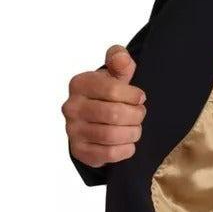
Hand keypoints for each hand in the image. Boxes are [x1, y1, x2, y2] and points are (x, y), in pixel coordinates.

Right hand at [62, 45, 145, 167]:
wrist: (94, 122)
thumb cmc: (109, 95)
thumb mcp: (115, 75)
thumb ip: (120, 61)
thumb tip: (121, 58)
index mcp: (80, 84)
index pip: (113, 89)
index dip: (133, 96)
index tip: (140, 98)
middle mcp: (71, 107)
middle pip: (115, 114)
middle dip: (136, 116)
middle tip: (140, 115)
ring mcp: (73, 130)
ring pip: (112, 135)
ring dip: (133, 133)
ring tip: (135, 128)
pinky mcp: (80, 150)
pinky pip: (109, 153)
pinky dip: (126, 149)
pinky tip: (128, 142)